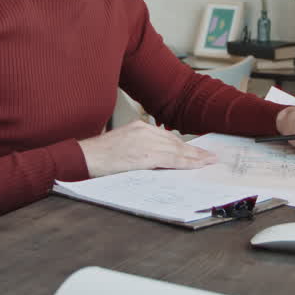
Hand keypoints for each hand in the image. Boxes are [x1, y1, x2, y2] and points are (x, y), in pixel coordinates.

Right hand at [79, 121, 216, 177]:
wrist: (84, 157)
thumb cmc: (99, 156)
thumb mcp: (123, 146)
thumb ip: (140, 149)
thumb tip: (158, 161)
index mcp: (138, 128)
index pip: (167, 137)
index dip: (184, 146)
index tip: (197, 151)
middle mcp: (144, 130)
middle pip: (175, 142)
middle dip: (194, 151)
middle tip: (209, 157)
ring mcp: (145, 141)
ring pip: (176, 150)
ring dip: (194, 157)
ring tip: (208, 162)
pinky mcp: (144, 155)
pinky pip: (170, 159)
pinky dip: (185, 163)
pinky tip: (196, 166)